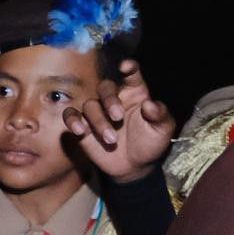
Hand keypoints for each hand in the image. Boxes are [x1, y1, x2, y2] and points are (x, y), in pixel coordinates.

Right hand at [62, 61, 174, 182]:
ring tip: (112, 139)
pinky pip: (71, 116)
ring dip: (98, 121)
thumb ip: (160, 115)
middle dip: (110, 100)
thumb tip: (150, 104)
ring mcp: (97, 112)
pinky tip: (79, 130)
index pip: (131, 75)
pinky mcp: (83, 126)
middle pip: (105, 87)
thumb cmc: (150, 143)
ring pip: (89, 105)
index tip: (126, 67)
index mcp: (135, 93)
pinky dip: (72, 120)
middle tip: (118, 117)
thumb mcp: (163, 130)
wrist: (135, 166)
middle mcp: (114, 99)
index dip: (128, 68)